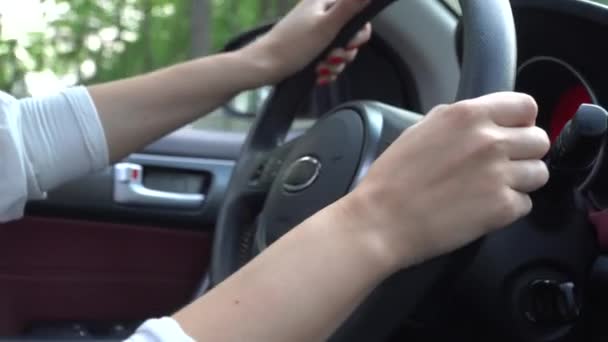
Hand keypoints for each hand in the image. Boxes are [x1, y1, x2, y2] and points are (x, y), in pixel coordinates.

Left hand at [245, 0, 371, 84]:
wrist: (264, 67)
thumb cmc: (292, 46)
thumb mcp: (326, 25)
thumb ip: (350, 6)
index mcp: (323, 3)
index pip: (357, 13)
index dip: (358, 33)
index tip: (349, 44)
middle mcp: (319, 15)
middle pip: (349, 35)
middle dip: (344, 52)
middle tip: (332, 57)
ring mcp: (313, 33)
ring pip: (339, 50)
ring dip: (334, 64)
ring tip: (321, 67)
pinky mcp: (308, 49)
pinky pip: (328, 60)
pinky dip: (326, 70)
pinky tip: (318, 74)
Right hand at [343, 92, 549, 270]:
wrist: (381, 220)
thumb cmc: (392, 179)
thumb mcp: (419, 130)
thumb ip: (456, 121)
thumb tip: (479, 121)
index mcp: (468, 115)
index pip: (526, 106)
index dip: (520, 122)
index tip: (511, 134)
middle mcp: (490, 140)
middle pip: (539, 140)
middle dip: (523, 153)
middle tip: (500, 166)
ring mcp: (499, 175)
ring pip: (539, 173)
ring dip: (520, 182)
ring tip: (490, 190)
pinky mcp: (502, 208)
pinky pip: (525, 204)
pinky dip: (508, 208)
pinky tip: (481, 208)